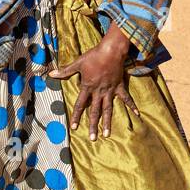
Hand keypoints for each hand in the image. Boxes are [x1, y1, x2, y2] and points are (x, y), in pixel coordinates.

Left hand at [46, 24, 139, 140]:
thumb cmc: (93, 56)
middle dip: (93, 125)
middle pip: (95, 111)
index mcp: (88, 87)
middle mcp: (99, 91)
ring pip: (108, 109)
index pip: (80, 105)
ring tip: (107, 134)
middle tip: (92, 139)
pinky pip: (126, 98)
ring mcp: (110, 90)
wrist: (111, 50)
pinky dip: (131, 105)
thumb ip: (65, 71)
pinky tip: (137, 114)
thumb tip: (51, 74)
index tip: (74, 127)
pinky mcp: (119, 86)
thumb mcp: (78, 63)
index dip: (76, 116)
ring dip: (108, 122)